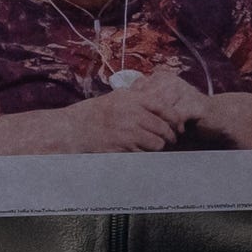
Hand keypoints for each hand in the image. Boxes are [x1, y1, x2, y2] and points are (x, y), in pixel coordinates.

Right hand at [0, 86, 193, 153]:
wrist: (73, 129)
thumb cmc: (95, 112)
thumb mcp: (116, 97)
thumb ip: (137, 97)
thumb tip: (159, 97)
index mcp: (133, 98)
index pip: (165, 107)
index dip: (175, 118)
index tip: (177, 125)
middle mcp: (133, 114)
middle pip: (164, 128)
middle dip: (170, 136)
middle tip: (171, 140)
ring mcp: (128, 132)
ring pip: (157, 143)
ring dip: (158, 147)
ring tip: (156, 146)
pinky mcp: (123, 148)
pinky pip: (143, 154)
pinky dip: (146, 155)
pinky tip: (141, 152)